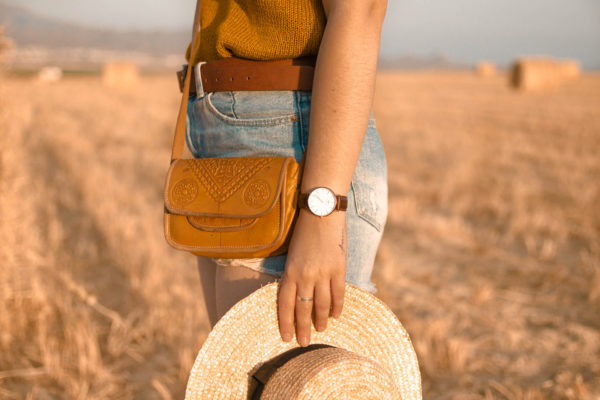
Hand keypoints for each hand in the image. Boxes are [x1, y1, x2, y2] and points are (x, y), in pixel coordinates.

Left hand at [278, 209, 346, 345]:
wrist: (321, 211)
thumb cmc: (304, 230)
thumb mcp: (292, 253)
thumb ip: (293, 273)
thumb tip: (296, 294)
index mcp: (290, 271)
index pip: (285, 304)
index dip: (286, 323)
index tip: (287, 337)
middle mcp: (305, 276)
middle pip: (303, 309)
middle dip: (302, 328)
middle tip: (303, 343)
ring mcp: (323, 273)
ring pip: (321, 305)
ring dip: (320, 320)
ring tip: (320, 330)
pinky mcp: (338, 269)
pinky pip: (338, 294)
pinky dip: (337, 306)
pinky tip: (335, 315)